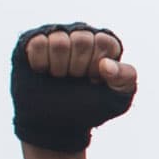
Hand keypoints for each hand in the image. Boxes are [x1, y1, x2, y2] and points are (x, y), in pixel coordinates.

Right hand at [12, 25, 137, 152]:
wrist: (57, 122)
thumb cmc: (90, 106)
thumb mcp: (118, 98)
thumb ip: (125, 78)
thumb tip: (106, 64)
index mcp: (104, 44)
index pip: (103, 42)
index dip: (96, 66)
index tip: (93, 79)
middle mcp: (81, 35)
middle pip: (81, 40)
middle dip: (78, 67)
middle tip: (74, 78)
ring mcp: (56, 36)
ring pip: (59, 41)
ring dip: (59, 67)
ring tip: (59, 76)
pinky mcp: (32, 41)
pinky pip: (38, 43)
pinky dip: (41, 63)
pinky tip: (43, 71)